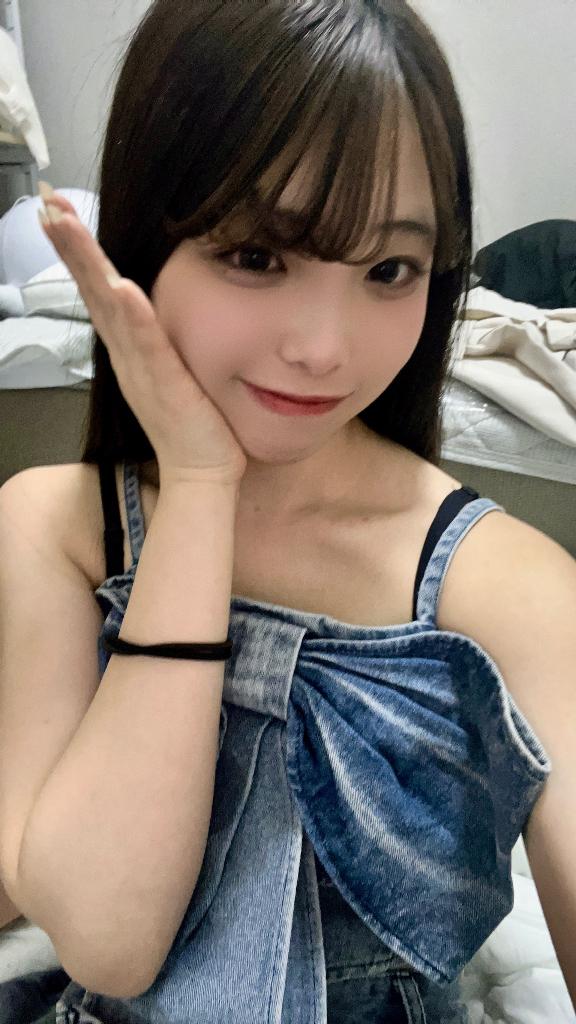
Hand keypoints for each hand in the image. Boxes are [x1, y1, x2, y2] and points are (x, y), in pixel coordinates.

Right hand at [37, 183, 247, 486]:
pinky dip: (133, 315)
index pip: (98, 290)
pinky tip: (121, 285)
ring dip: (88, 264)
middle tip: (47, 202)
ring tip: (65, 224)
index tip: (57, 210)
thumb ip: (156, 339)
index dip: (78, 251)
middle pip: (92, 290)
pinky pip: (148, 344)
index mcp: (128, 349)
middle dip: (70, 244)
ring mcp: (141, 367)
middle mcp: (126, 354)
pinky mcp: (166, 383)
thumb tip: (148, 309)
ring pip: (109, 306)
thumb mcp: (168, 370)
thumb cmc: (191, 425)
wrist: (201, 473)